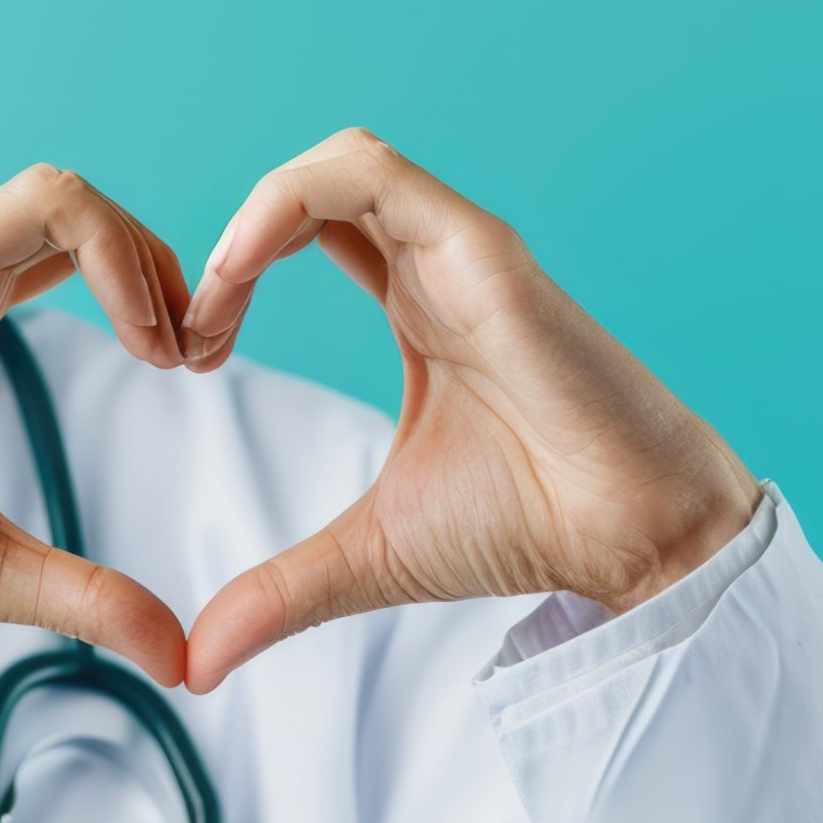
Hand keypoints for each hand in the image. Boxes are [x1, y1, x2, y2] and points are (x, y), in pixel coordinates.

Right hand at [0, 164, 191, 685]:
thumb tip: (178, 660)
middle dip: (170, 273)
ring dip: (152, 264)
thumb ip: (92, 596)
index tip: (195, 368)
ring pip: (72, 196)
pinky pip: (51, 209)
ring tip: (176, 355)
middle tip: (203, 359)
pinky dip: (123, 260)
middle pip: (84, 214)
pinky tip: (146, 342)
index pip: (71, 247)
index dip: (153, 291)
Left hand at [176, 128, 760, 693]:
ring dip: (250, 217)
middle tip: (190, 338)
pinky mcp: (482, 248)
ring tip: (212, 302)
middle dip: (228, 248)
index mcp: (421, 311)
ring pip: (339, 159)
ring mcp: (463, 250)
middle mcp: (441, 267)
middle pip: (315, 191)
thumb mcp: (372, 556)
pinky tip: (239, 273)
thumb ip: (281, 593)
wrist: (632, 538)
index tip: (197, 361)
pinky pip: (366, 174)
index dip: (232, 279)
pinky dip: (285, 202)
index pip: (310, 237)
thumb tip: (198, 664)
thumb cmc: (531, 529)